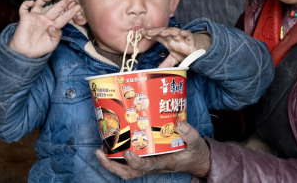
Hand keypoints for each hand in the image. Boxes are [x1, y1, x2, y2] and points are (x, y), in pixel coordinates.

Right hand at [9, 0, 80, 57]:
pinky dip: (26, 3)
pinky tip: (31, 2)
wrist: (25, 53)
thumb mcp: (51, 44)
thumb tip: (52, 27)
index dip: (70, 12)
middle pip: (55, 9)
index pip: (63, 18)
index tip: (78, 7)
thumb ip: (56, 36)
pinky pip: (24, 8)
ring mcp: (35, 18)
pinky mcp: (25, 18)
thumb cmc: (39, 49)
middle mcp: (45, 20)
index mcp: (53, 26)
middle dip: (63, 3)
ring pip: (39, 4)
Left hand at [95, 121, 210, 178]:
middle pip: (129, 172)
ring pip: (125, 170)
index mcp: (165, 162)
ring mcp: (148, 164)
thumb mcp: (197, 143)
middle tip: (100, 152)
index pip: (148, 165)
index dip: (136, 161)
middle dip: (113, 166)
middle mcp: (153, 166)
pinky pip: (127, 163)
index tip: (127, 152)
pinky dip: (115, 158)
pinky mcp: (146, 159)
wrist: (195, 161)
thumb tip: (180, 124)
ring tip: (99, 150)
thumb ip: (191, 135)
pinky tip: (108, 146)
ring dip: (110, 163)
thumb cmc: (194, 153)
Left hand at [142, 27, 210, 67]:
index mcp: (168, 40)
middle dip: (155, 31)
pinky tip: (182, 33)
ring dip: (168, 31)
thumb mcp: (174, 58)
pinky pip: (188, 35)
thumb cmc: (185, 50)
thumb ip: (166, 63)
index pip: (156, 35)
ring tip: (162, 32)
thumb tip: (157, 71)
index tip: (139, 33)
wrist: (198, 48)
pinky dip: (185, 34)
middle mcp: (173, 37)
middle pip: (163, 32)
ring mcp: (182, 38)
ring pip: (175, 32)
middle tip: (147, 32)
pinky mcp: (191, 40)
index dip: (149, 33)